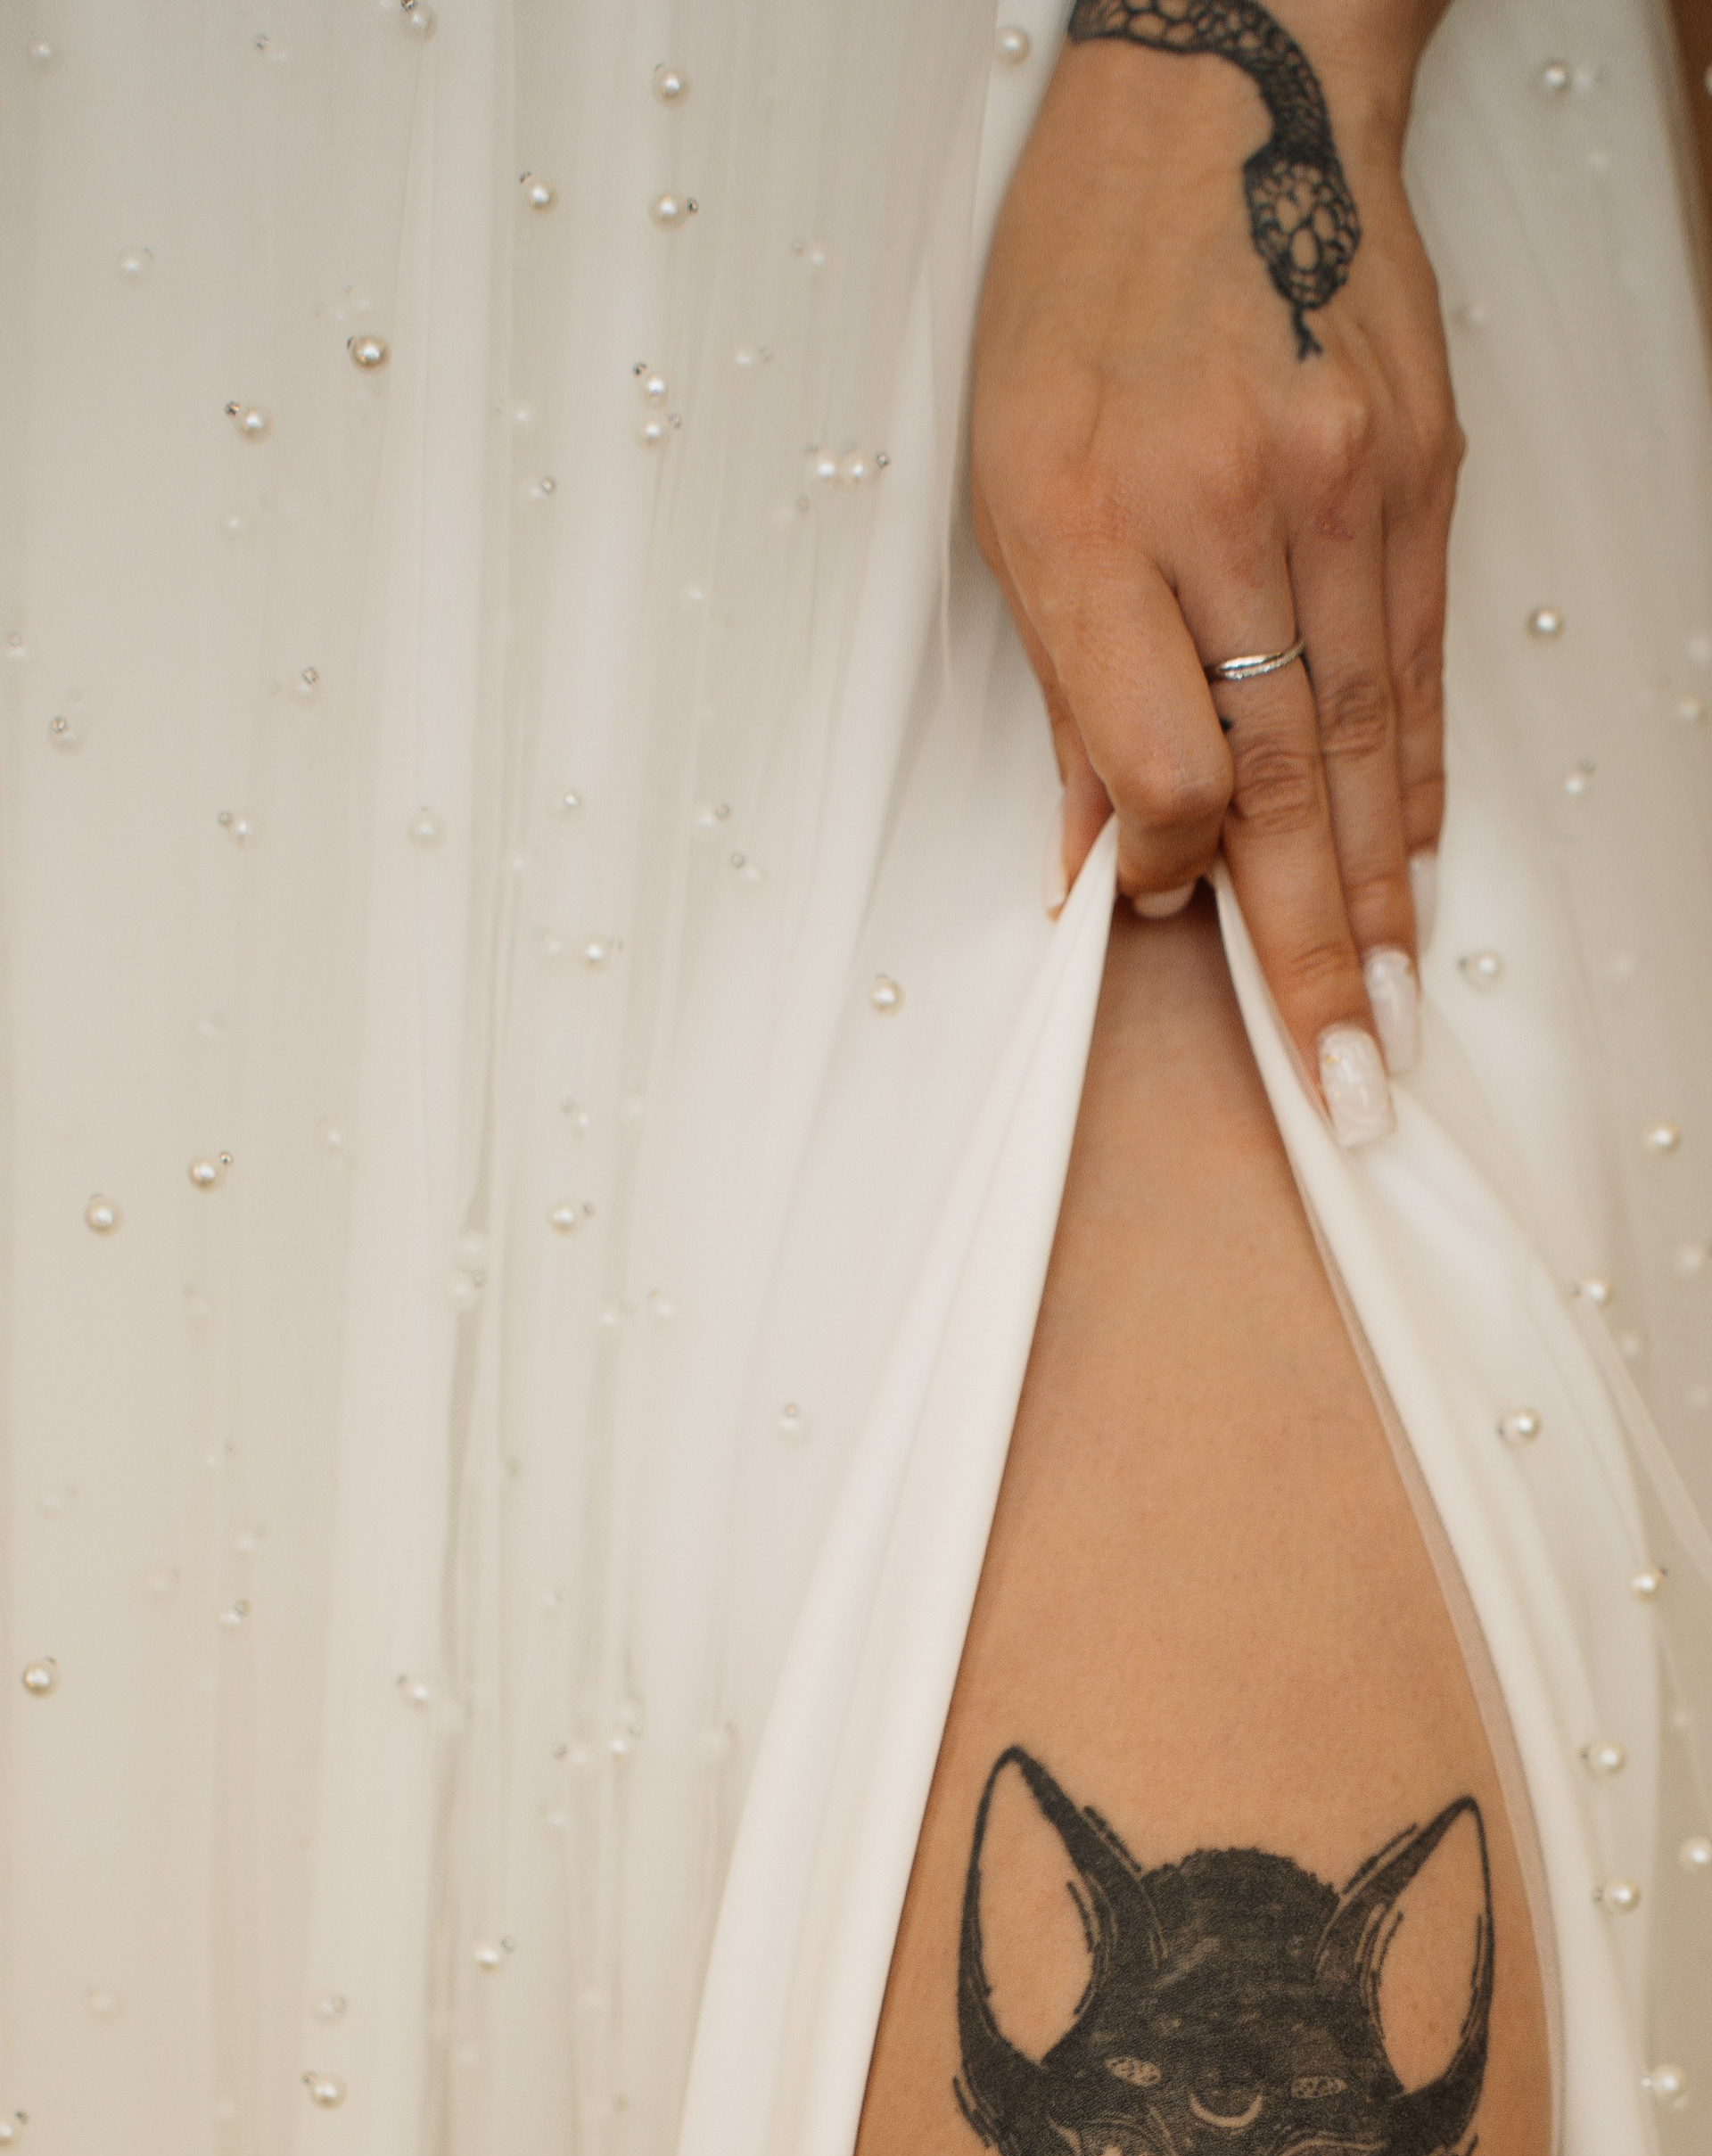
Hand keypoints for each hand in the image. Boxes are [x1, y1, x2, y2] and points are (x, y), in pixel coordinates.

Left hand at [971, 11, 1460, 1141]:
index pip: (1159, 755)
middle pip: (1282, 774)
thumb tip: (1103, 844)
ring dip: (1374, 891)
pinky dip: (1417, 775)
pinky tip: (1418, 863)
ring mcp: (1342, 486)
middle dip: (1308, 948)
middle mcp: (1222, 506)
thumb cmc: (1084, 286)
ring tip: (1385, 1011)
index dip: (1172, 864)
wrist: (1228, 101)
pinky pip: (1417, 660)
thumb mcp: (1009, 472)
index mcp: (1084, 513)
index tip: (1171, 924)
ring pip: (1364, 735)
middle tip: (1345, 1081)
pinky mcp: (1420, 472)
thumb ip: (1064, 674)